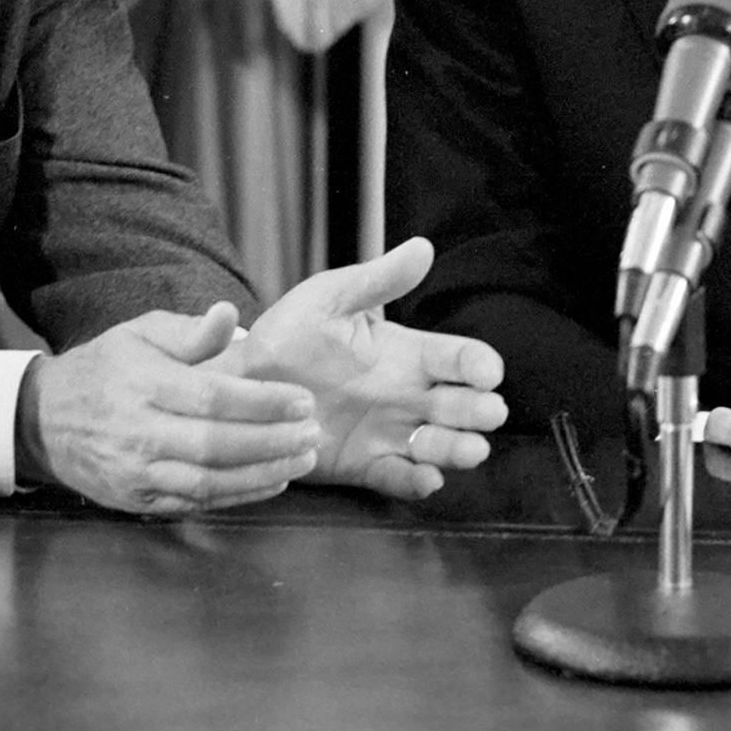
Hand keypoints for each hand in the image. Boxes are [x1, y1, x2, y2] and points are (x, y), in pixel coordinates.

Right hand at [23, 303, 321, 513]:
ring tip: (304, 459)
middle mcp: (139, 431)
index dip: (263, 401)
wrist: (44, 420)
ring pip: (209, 480)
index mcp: (144, 383)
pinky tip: (273, 481)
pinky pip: (196, 501)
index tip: (303, 400)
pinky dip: (238, 495)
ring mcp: (137, 471)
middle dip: (273, 441)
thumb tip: (229, 315)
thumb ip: (189, 332)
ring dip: (263, 473)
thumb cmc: (105, 368)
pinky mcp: (138, 497)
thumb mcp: (139, 334)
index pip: (213, 396)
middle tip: (315, 433)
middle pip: (217, 443)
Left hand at [215, 238, 506, 499]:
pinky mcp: (365, 466)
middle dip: (480, 411)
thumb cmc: (286, 334)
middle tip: (488, 413)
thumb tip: (422, 247)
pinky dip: (417, 482)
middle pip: (461, 406)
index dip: (478, 364)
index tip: (488, 372)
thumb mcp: (329, 298)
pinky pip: (399, 478)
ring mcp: (389, 433)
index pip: (457, 358)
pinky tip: (426, 478)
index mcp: (406, 354)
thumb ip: (376, 280)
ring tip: (463, 447)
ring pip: (440, 446)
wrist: (242, 384)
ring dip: (456, 448)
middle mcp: (407, 396)